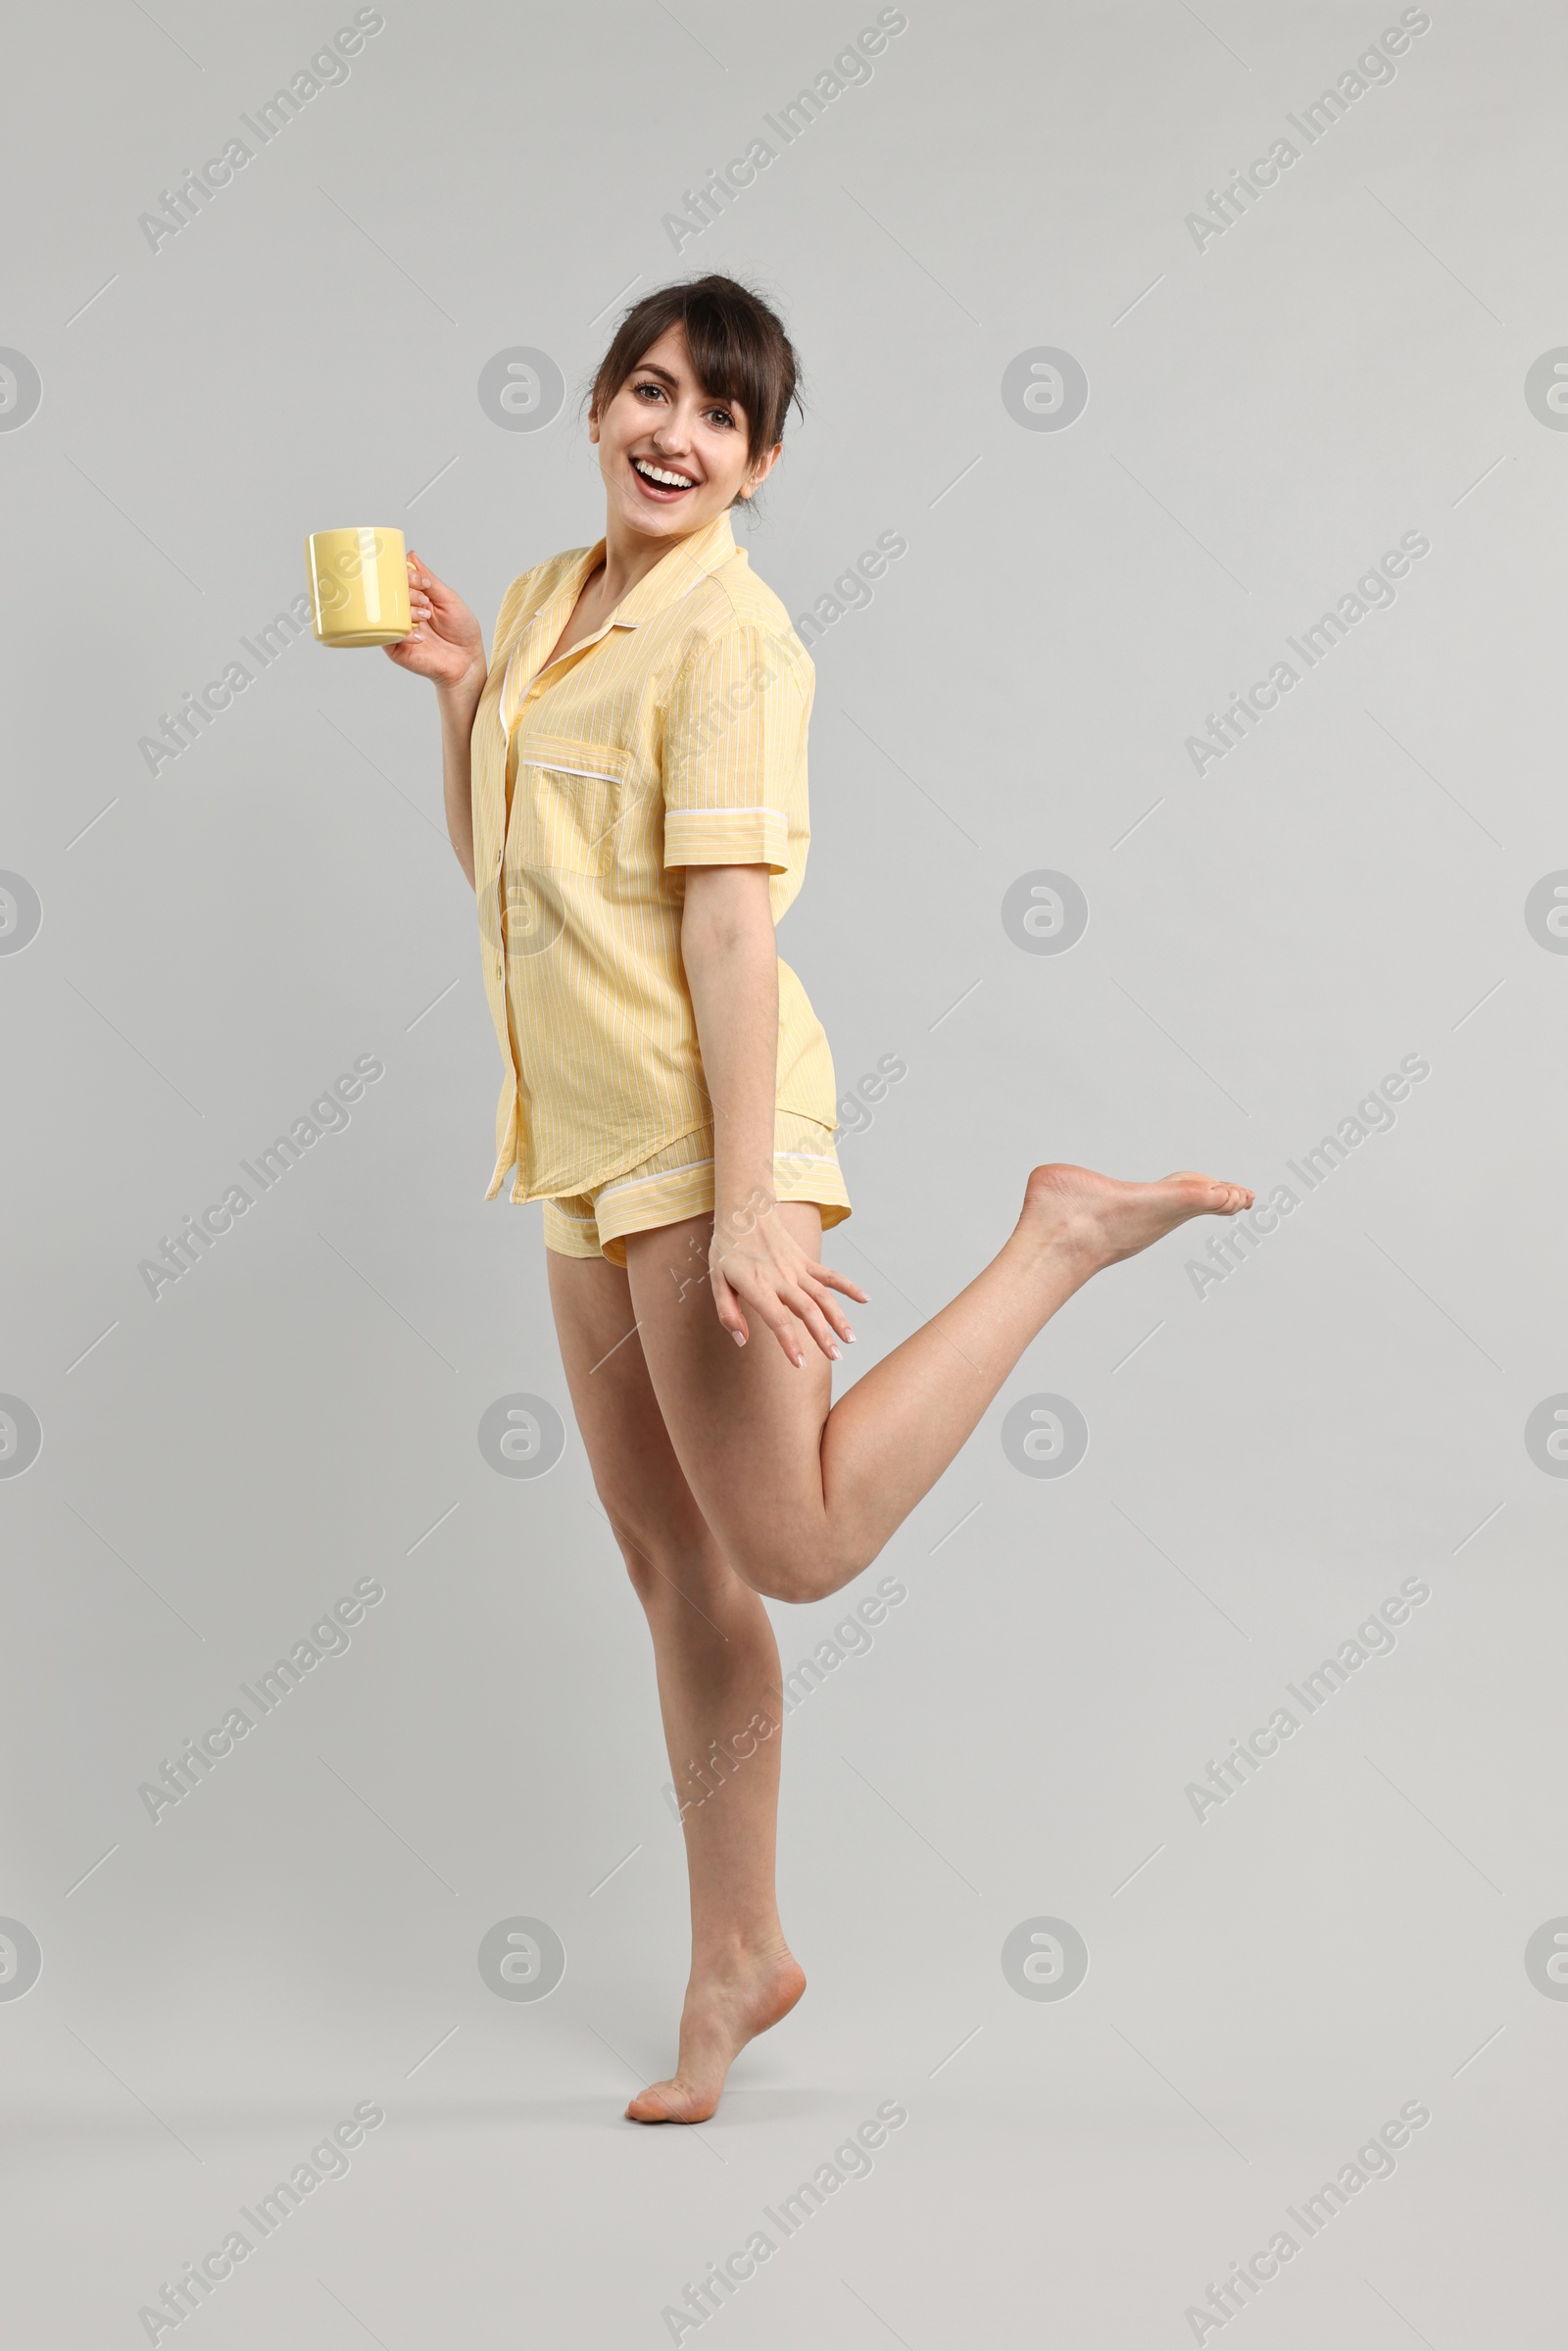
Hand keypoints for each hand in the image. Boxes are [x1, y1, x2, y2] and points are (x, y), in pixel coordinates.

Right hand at [384, 550, 484, 691]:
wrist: (467, 662)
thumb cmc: (462, 630)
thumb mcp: (449, 599)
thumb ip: (430, 580)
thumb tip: (411, 555)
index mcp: (414, 596)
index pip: (399, 578)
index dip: (406, 575)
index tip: (422, 581)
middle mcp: (403, 610)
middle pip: (390, 592)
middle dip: (407, 592)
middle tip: (424, 601)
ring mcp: (397, 628)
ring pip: (388, 612)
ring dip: (406, 611)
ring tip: (425, 617)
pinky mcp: (395, 648)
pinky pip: (388, 636)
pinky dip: (404, 633)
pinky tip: (420, 636)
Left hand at [709, 1193, 868, 1367]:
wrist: (745, 1211)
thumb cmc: (727, 1249)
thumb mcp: (716, 1281)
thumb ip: (728, 1313)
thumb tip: (742, 1340)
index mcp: (758, 1286)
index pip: (778, 1319)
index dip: (790, 1343)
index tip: (800, 1364)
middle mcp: (781, 1278)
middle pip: (808, 1310)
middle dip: (823, 1336)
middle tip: (836, 1358)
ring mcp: (797, 1269)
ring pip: (824, 1295)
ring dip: (839, 1318)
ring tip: (850, 1339)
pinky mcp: (806, 1261)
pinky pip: (830, 1275)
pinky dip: (849, 1286)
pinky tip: (865, 1299)